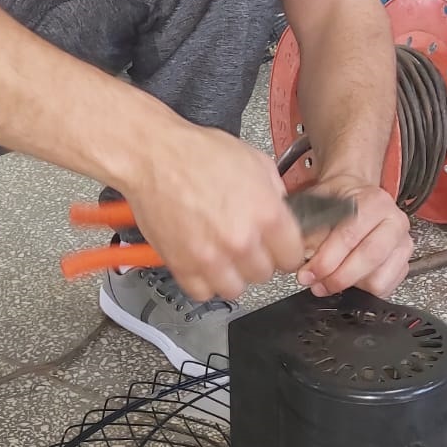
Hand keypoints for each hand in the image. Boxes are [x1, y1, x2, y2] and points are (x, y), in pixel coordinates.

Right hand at [120, 126, 305, 302]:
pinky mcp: (182, 266)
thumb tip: (280, 212)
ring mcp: (211, 257)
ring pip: (235, 289)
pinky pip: (202, 292)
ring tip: (224, 256)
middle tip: (245, 243)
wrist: (153, 156)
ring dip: (231, 275)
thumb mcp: (254, 162)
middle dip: (258, 259)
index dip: (286, 250)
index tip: (278, 247)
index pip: (293, 257)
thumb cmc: (197, 154)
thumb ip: (274, 193)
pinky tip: (203, 263)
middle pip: (265, 274)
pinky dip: (203, 281)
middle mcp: (241, 241)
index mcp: (267, 214)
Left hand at [295, 173, 411, 297]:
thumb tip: (298, 257)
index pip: (351, 234)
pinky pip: (384, 288)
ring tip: (328, 282)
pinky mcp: (403, 264)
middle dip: (338, 277)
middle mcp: (394, 221)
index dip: (326, 259)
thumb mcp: (318, 204)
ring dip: (350, 286)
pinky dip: (363, 290)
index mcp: (375, 201)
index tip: (308, 273)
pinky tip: (348, 281)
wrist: (357, 199)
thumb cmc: (340, 201)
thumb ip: (309, 230)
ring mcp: (403, 244)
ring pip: (378, 278)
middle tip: (317, 284)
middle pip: (369, 257)